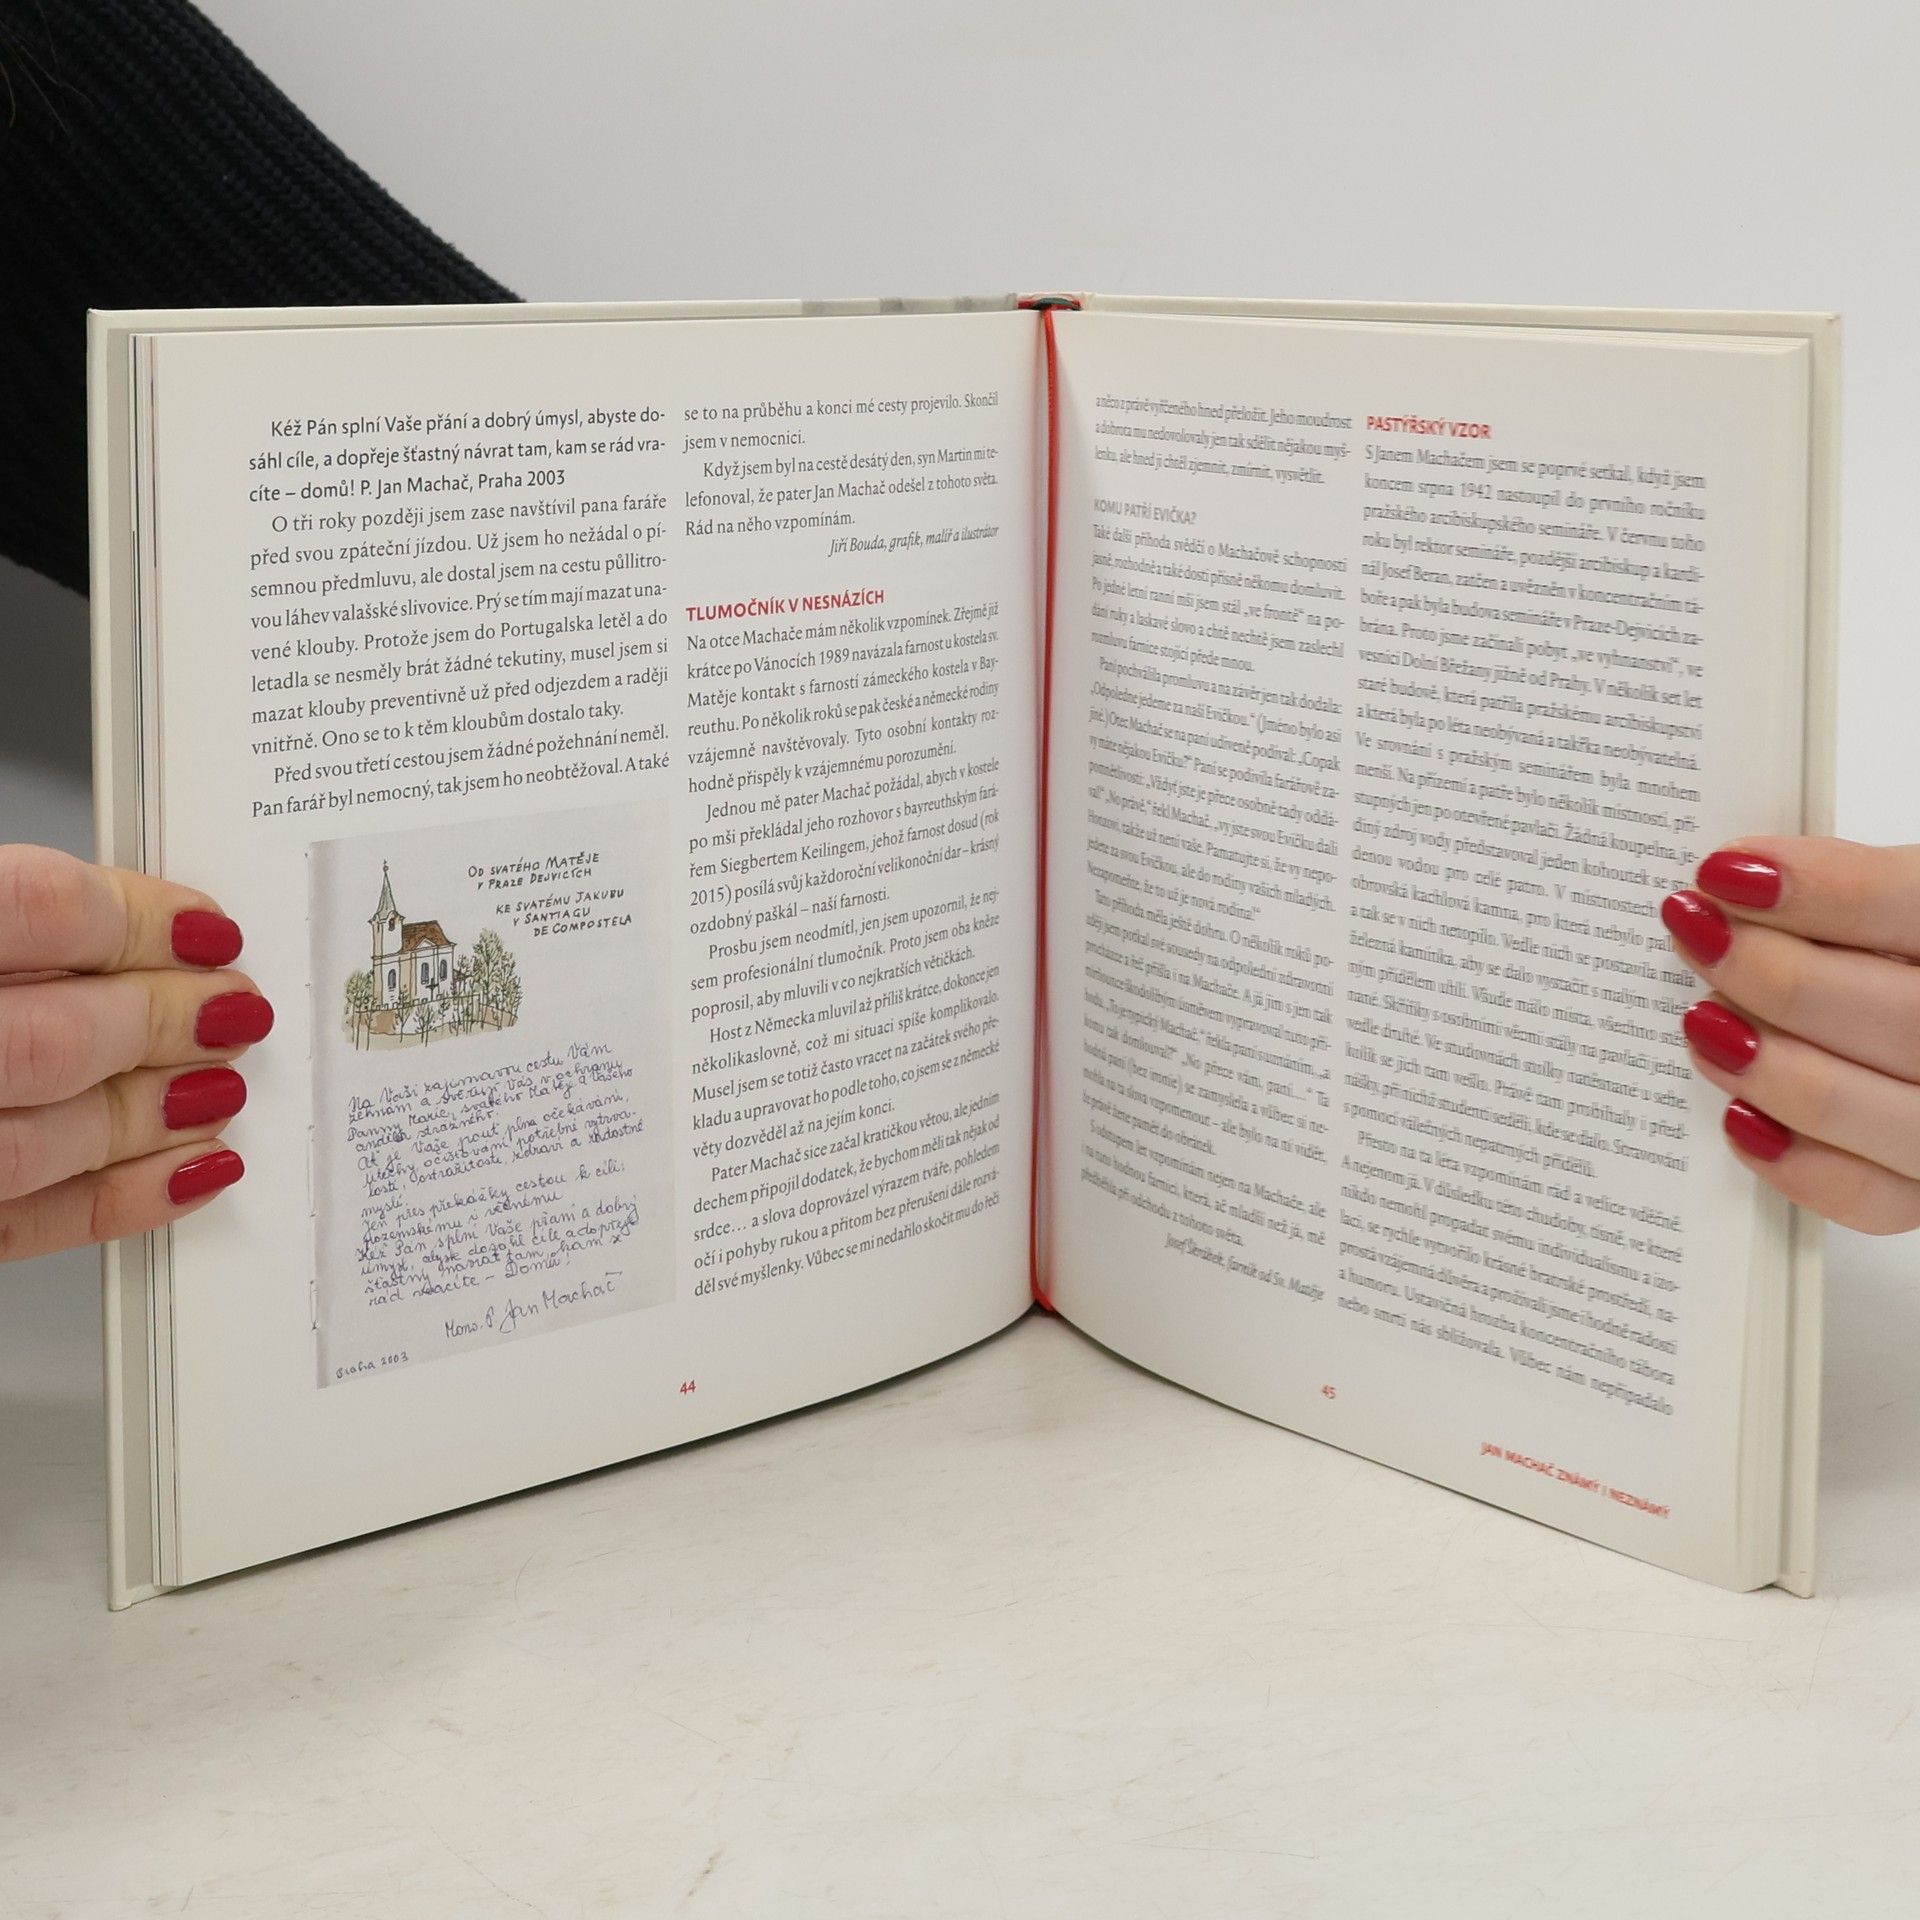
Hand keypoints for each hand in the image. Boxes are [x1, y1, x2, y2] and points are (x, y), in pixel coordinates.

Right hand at [0, 845, 270, 1261]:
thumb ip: (19, 922)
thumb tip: (139, 926)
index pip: (40, 910)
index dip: (143, 918)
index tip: (210, 930)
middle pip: (57, 1035)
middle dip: (167, 1020)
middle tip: (237, 1011)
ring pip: (45, 1136)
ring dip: (152, 1110)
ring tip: (222, 1087)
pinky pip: (23, 1225)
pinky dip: (119, 1199)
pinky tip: (193, 1169)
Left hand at [1664, 837, 1919, 1232]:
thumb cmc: (1916, 970)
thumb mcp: (1912, 907)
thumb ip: (1853, 892)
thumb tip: (1742, 878)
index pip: (1918, 905)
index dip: (1823, 889)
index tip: (1726, 874)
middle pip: (1890, 1016)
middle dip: (1771, 972)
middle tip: (1697, 934)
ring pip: (1847, 1103)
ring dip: (1758, 1060)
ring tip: (1703, 1021)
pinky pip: (1858, 1194)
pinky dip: (1787, 1155)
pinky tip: (1741, 1113)